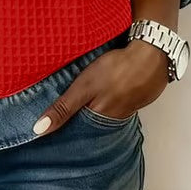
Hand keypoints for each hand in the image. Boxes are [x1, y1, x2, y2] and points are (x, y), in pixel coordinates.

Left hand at [32, 39, 168, 135]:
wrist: (151, 55)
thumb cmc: (115, 71)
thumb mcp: (84, 88)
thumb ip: (63, 108)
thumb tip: (38, 130)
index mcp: (99, 121)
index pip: (76, 134)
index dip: (62, 132)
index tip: (44, 132)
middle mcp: (113, 120)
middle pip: (89, 125)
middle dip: (74, 124)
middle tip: (55, 120)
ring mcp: (125, 109)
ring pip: (102, 115)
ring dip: (91, 112)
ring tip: (74, 109)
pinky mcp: (133, 98)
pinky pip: (114, 105)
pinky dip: (104, 102)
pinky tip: (99, 95)